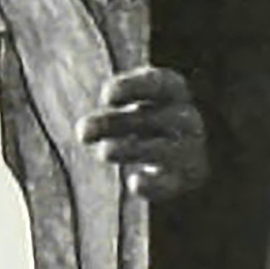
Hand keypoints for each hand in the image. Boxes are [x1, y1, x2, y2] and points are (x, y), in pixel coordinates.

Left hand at [76, 65, 208, 200]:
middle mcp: (186, 119)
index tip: (105, 97)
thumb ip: (110, 112)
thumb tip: (85, 130)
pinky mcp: (182, 181)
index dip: (133, 88)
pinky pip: (169, 184)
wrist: (178, 156)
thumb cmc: (143, 121)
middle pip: (153, 118)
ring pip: (160, 150)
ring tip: (103, 152)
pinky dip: (153, 184)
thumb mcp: (130, 105)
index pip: (160, 83)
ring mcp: (187, 151)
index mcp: (173, 91)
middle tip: (81, 133)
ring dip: (128, 150)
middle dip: (114, 123)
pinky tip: (134, 182)